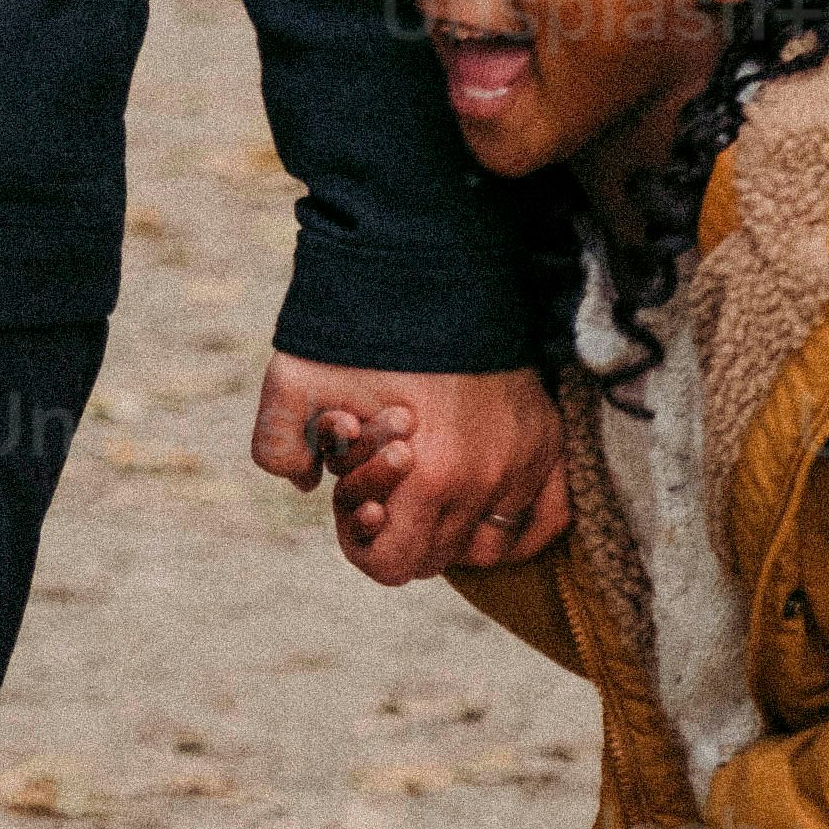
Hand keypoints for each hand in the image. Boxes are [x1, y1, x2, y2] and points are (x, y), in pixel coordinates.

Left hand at [252, 355, 566, 588]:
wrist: (430, 262)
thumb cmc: (360, 326)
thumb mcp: (293, 381)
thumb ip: (278, 446)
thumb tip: (304, 484)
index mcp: (427, 477)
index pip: (395, 565)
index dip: (361, 541)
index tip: (354, 498)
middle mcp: (484, 479)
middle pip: (438, 556)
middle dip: (401, 529)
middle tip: (383, 480)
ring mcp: (524, 461)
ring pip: (490, 546)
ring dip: (454, 530)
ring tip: (429, 484)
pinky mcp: (549, 438)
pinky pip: (549, 516)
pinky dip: (517, 526)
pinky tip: (485, 506)